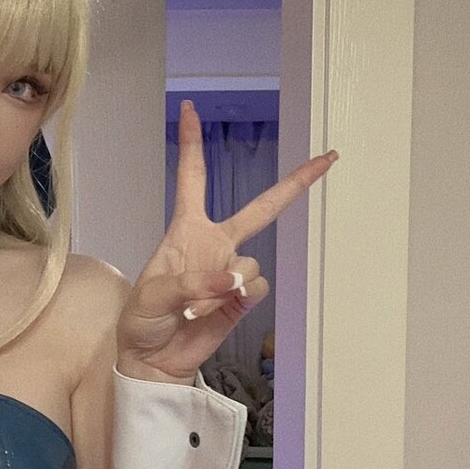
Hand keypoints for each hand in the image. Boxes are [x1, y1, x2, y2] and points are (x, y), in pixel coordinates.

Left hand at [117, 100, 338, 379]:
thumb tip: (233, 281)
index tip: (190, 108)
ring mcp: (232, 272)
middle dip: (295, 183)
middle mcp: (215, 245)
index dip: (193, 144)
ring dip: (222, 286)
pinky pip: (255, 290)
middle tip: (326, 158)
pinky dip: (234, 301)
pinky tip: (208, 313)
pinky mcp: (243, 299)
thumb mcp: (152, 295)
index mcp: (186, 230)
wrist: (153, 359)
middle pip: (261, 207)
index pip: (193, 178)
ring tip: (192, 307)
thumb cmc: (142, 320)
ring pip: (251, 264)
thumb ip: (191, 283)